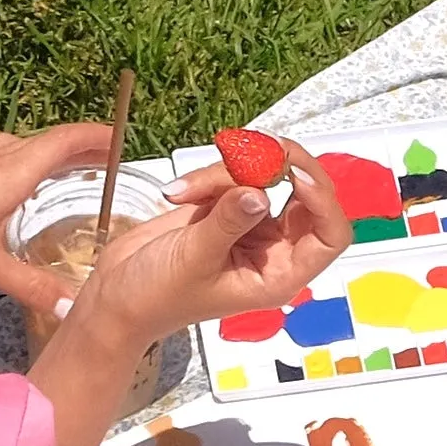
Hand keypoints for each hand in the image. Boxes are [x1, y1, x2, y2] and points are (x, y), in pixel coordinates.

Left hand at [0, 123, 117, 311]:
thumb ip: (31, 285)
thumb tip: (74, 308)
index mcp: (10, 173)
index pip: (65, 141)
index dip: (98, 137)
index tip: (125, 141)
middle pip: (52, 140)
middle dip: (87, 147)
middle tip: (115, 162)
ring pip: (29, 145)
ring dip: (59, 152)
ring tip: (81, 170)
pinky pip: (10, 153)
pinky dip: (34, 160)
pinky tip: (29, 181)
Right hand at [63, 143, 353, 352]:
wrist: (116, 295)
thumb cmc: (156, 296)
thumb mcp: (193, 260)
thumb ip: (229, 222)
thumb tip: (259, 192)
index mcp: (280, 275)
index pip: (330, 236)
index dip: (323, 203)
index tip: (296, 176)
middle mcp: (275, 249)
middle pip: (306, 195)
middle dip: (280, 167)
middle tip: (252, 149)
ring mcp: (252, 225)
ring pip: (265, 178)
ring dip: (229, 172)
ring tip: (185, 191)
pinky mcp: (227, 207)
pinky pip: (235, 176)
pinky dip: (210, 175)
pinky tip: (178, 193)